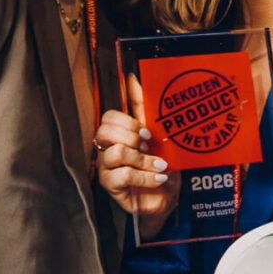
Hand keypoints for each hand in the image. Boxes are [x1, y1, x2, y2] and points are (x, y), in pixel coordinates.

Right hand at [93, 108, 177, 234]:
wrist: (167, 195)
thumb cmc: (159, 164)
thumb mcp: (156, 133)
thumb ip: (143, 106)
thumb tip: (132, 78)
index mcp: (115, 134)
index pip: (108, 117)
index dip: (128, 122)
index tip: (148, 133)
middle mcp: (106, 149)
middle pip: (105, 132)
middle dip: (133, 137)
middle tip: (150, 147)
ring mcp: (106, 168)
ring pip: (116, 153)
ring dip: (143, 159)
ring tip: (159, 165)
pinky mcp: (111, 187)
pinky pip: (124, 175)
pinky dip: (146, 177)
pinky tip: (159, 178)